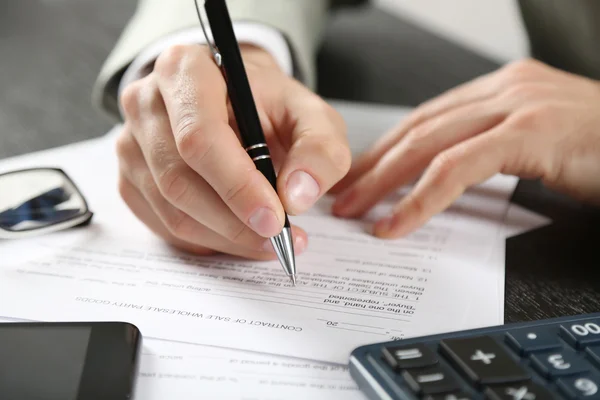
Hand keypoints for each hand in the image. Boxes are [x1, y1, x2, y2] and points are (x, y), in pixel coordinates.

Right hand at [116, 44, 349, 258]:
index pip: (199, 138)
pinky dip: (207, 241)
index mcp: (185, 71)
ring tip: (269, 242)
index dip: (237, 186)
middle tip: (281, 241)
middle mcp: (145, 104)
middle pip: (179, 180)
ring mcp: (131, 144)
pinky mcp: (130, 179)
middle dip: (235, 223)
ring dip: (225, 238)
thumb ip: (319, 149)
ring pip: (171, 211)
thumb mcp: (311, 115)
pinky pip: (164, 226)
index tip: (275, 219)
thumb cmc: (270, 106)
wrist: (236, 103)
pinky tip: (240, 236)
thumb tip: (296, 197)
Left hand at [331, 59, 599, 237]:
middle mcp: (505, 88)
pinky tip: (397, 223)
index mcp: (504, 89)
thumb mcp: (540, 147)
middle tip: (341, 197)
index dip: (387, 150)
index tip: (359, 178)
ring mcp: (518, 105)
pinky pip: (458, 169)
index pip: (428, 119)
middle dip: (373, 166)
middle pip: (418, 129)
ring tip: (355, 211)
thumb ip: (493, 153)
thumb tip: (445, 182)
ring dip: (383, 181)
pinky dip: (421, 199)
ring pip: (428, 144)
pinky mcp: (531, 131)